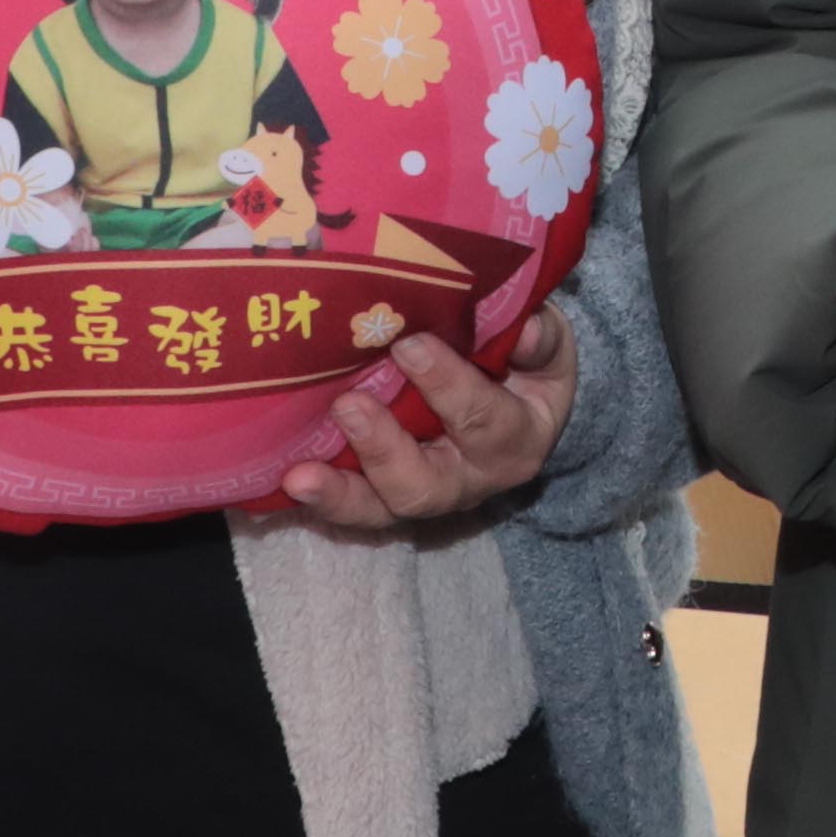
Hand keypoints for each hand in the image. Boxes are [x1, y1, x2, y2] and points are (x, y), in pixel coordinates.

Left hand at [276, 315, 571, 534]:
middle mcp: (470, 480)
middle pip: (426, 487)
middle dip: (384, 449)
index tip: (409, 344)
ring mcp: (424, 493)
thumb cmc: (525, 367)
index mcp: (516, 440)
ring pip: (382, 510)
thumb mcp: (548, 349)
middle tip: (349, 404)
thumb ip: (540, 340)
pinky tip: (287, 480)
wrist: (518, 406)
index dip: (448, 386)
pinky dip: (320, 499)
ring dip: (339, 494)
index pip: (484, 420)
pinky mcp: (385, 496)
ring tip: (300, 475)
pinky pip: (353, 508)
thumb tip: (530, 326)